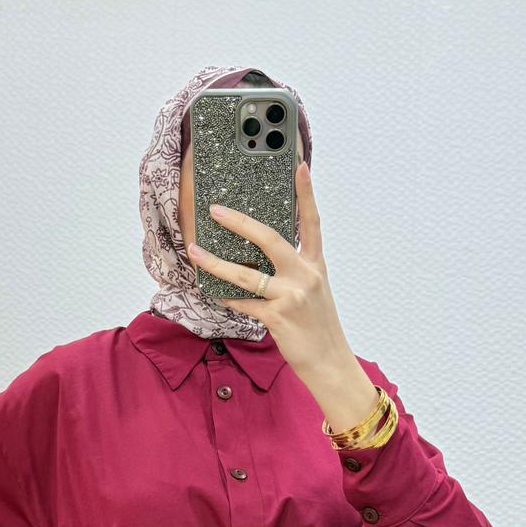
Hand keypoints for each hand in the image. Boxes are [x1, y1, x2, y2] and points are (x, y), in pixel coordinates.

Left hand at [187, 163, 379, 425]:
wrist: (330, 361)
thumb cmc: (318, 325)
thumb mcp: (314, 290)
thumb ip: (293, 270)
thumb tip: (258, 254)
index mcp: (315, 265)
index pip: (312, 222)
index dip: (305, 193)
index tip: (299, 166)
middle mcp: (305, 276)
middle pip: (270, 239)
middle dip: (240, 223)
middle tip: (216, 210)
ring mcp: (291, 296)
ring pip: (246, 275)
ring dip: (216, 263)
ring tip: (196, 252)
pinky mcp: (277, 317)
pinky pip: (243, 303)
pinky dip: (225, 297)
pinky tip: (211, 290)